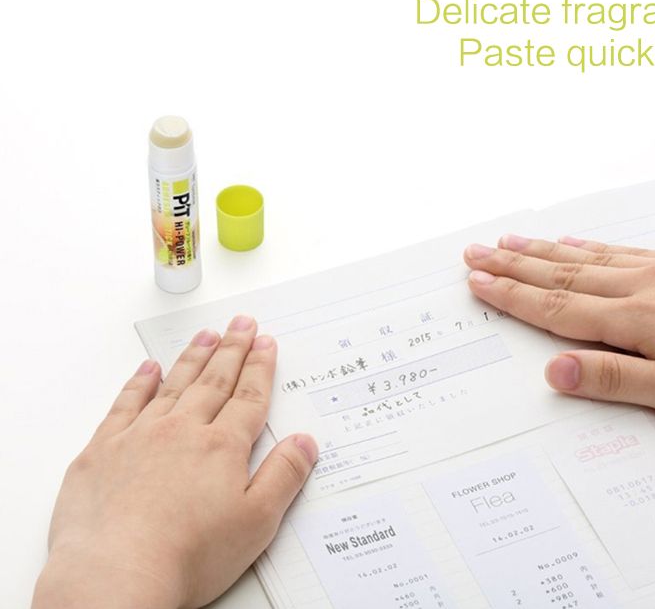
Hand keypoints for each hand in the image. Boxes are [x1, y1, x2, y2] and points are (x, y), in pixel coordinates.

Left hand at [32, 315, 317, 608]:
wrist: (114, 577)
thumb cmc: (187, 556)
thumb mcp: (256, 523)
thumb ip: (284, 476)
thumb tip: (305, 442)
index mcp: (222, 447)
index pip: (249, 396)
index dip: (260, 367)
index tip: (266, 343)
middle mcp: (183, 430)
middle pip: (215, 380)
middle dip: (232, 349)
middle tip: (242, 324)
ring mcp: (140, 436)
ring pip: (174, 384)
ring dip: (193, 358)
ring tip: (206, 335)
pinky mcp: (103, 450)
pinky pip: (125, 404)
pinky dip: (139, 383)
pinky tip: (148, 368)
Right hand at [464, 235, 654, 424]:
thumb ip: (615, 380)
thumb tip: (554, 371)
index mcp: (634, 319)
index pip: (555, 306)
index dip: (512, 295)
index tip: (478, 282)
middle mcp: (641, 286)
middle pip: (560, 273)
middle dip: (512, 264)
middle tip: (476, 252)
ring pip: (585, 256)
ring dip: (541, 250)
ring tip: (508, 241)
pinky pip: (622, 249)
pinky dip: (589, 244)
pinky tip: (574, 240)